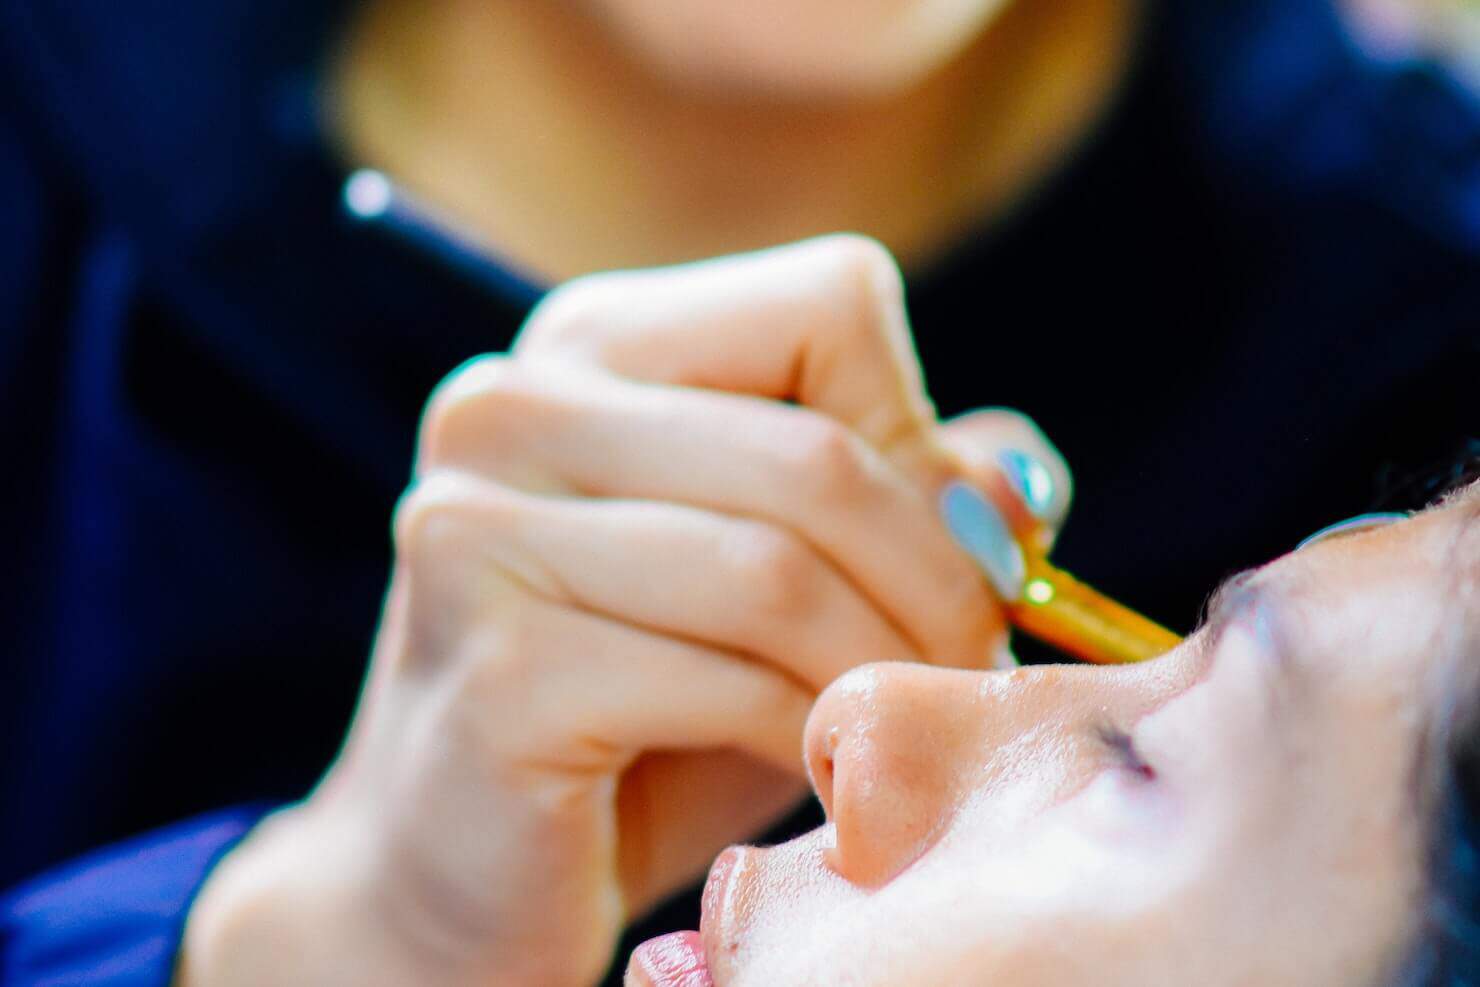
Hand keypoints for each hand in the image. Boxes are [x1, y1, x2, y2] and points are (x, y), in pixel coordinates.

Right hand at [178, 235, 1069, 986]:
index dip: (918, 433)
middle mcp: (513, 406)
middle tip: (977, 664)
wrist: (462, 868)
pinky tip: (811, 768)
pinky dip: (806, 735)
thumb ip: (904, 500)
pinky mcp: (498, 667)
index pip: (831, 303)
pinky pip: (730, 683)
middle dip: (938, 579)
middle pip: (818, 453)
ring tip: (902, 717)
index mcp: (591, 345)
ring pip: (777, 571)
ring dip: (882, 664)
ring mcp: (480, 529)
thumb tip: (1016, 479)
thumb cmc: (643, 712)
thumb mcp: (789, 581)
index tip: (948, 551)